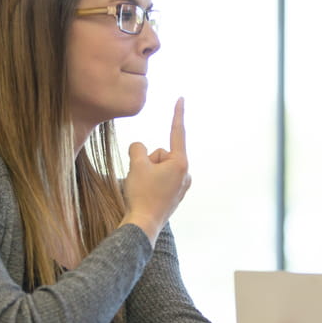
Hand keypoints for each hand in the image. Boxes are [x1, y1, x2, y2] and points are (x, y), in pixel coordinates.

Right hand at [121, 98, 190, 240]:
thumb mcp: (136, 164)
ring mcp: (181, 186)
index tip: (181, 98)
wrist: (142, 225)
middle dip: (148, 161)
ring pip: (158, 167)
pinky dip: (150, 183)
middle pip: (160, 154)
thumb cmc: (142, 194)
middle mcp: (185, 173)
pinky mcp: (174, 195)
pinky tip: (147, 196)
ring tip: (144, 189)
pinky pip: (158, 180)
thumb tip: (140, 148)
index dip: (177, 113)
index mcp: (181, 163)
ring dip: (148, 173)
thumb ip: (138, 148)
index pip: (177, 132)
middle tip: (142, 179)